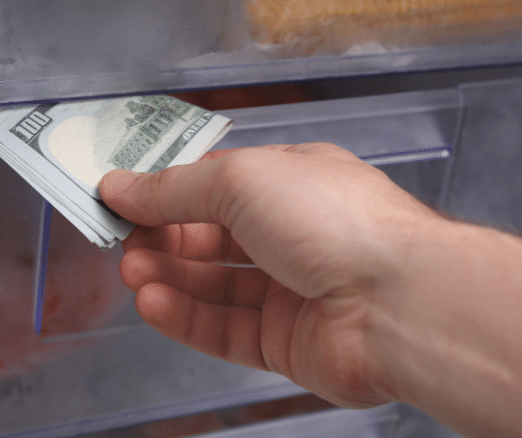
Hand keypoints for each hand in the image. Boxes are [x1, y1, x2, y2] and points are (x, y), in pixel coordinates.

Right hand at [99, 143, 442, 407]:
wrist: (398, 301)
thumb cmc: (341, 222)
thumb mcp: (241, 180)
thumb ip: (175, 188)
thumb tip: (123, 186)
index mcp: (293, 182)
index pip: (218, 184)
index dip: (169, 191)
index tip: (124, 198)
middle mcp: (295, 234)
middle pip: (212, 238)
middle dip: (163, 237)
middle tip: (123, 240)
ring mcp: (292, 290)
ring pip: (215, 286)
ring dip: (169, 278)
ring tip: (133, 273)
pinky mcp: (287, 341)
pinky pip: (225, 330)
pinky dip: (186, 318)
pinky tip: (154, 304)